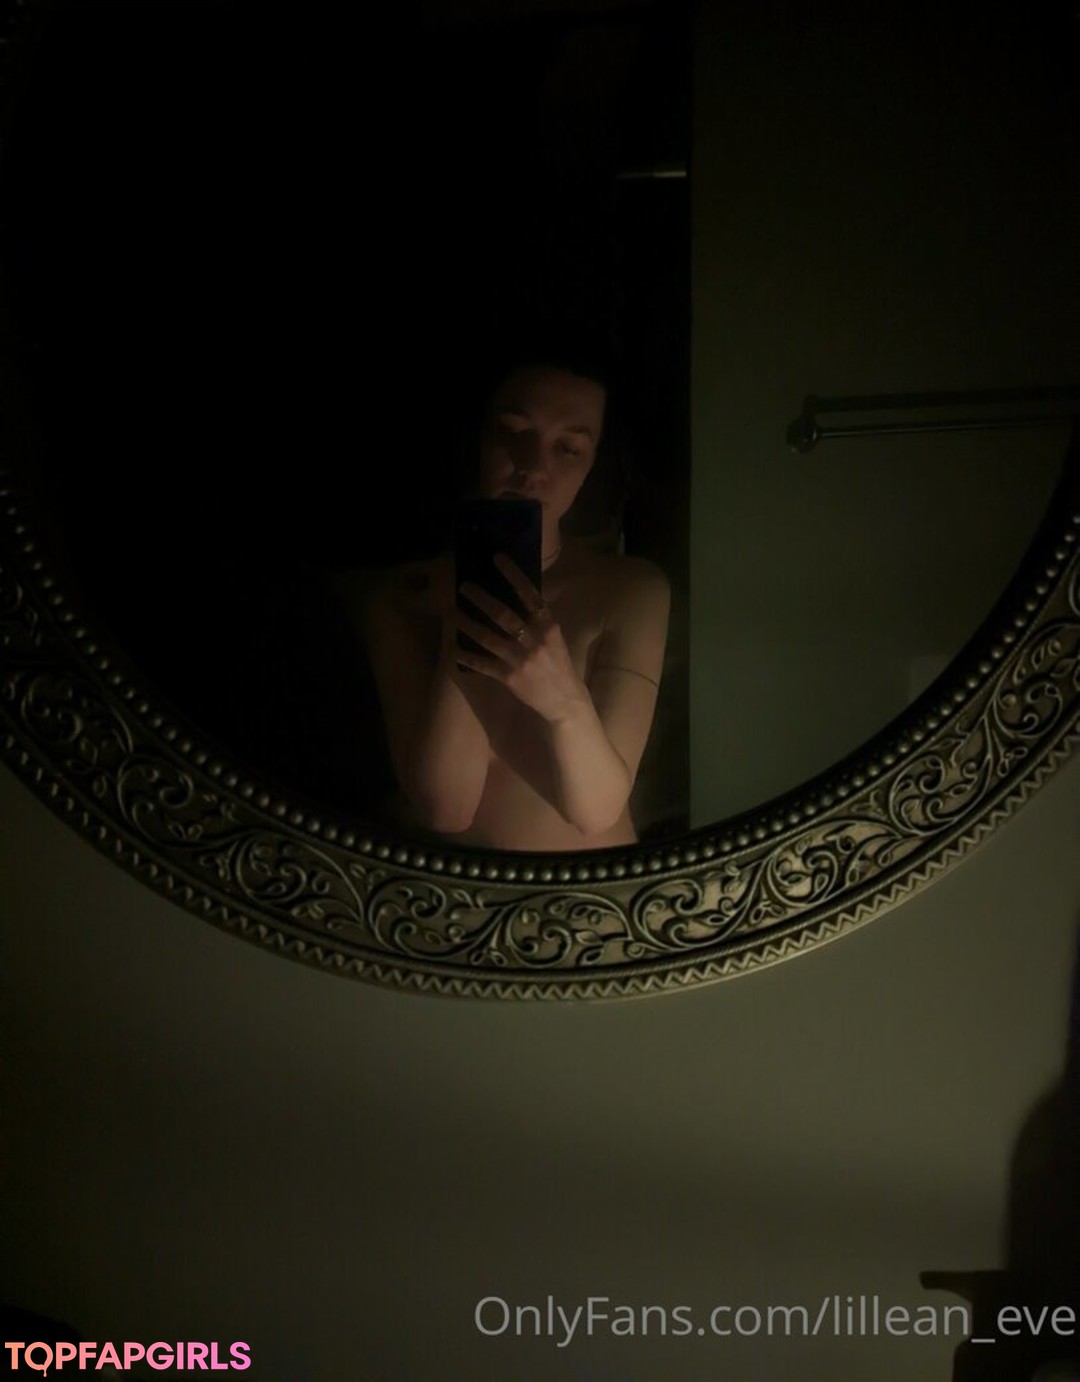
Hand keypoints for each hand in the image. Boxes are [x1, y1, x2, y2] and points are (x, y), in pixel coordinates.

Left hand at [454, 554, 589, 723]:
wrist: (565, 700)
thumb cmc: (559, 665)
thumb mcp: (556, 638)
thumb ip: (539, 618)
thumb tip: (522, 593)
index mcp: (548, 626)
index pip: (530, 594)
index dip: (513, 575)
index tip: (497, 558)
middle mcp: (534, 640)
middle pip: (503, 614)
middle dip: (480, 599)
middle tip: (464, 587)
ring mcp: (520, 659)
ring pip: (487, 638)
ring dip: (467, 624)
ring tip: (451, 613)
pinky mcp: (510, 678)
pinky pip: (483, 664)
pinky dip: (467, 657)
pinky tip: (453, 649)